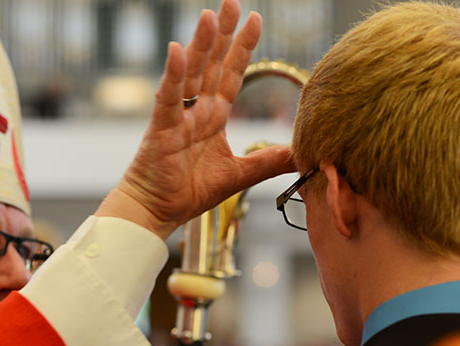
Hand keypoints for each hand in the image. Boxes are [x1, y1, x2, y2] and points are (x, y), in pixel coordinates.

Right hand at [96, 0, 294, 239]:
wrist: (158, 211)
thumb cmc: (189, 191)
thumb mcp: (240, 174)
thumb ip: (268, 161)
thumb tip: (301, 154)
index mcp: (213, 117)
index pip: (231, 74)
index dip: (242, 48)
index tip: (255, 20)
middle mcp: (196, 110)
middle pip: (211, 63)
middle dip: (223, 33)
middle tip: (232, 2)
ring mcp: (178, 116)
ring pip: (191, 73)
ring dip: (200, 44)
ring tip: (210, 15)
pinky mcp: (161, 129)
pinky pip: (168, 97)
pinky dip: (172, 74)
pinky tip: (177, 50)